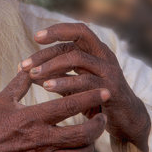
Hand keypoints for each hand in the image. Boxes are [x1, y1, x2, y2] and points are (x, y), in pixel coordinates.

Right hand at [0, 70, 108, 151]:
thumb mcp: (2, 98)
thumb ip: (20, 82)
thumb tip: (31, 65)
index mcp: (32, 118)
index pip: (69, 106)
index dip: (90, 97)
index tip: (104, 91)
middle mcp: (41, 140)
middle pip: (82, 133)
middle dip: (98, 124)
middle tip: (101, 115)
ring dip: (92, 145)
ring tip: (93, 136)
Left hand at [20, 23, 150, 151]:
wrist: (126, 120)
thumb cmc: (95, 98)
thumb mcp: (74, 83)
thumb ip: (55, 74)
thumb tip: (25, 71)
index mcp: (96, 50)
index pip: (76, 31)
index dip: (56, 31)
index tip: (36, 37)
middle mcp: (104, 55)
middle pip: (76, 41)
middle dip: (48, 49)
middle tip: (25, 63)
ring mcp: (109, 71)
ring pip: (78, 58)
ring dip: (52, 65)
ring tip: (32, 74)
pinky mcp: (111, 89)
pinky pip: (85, 81)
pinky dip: (64, 82)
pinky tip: (48, 87)